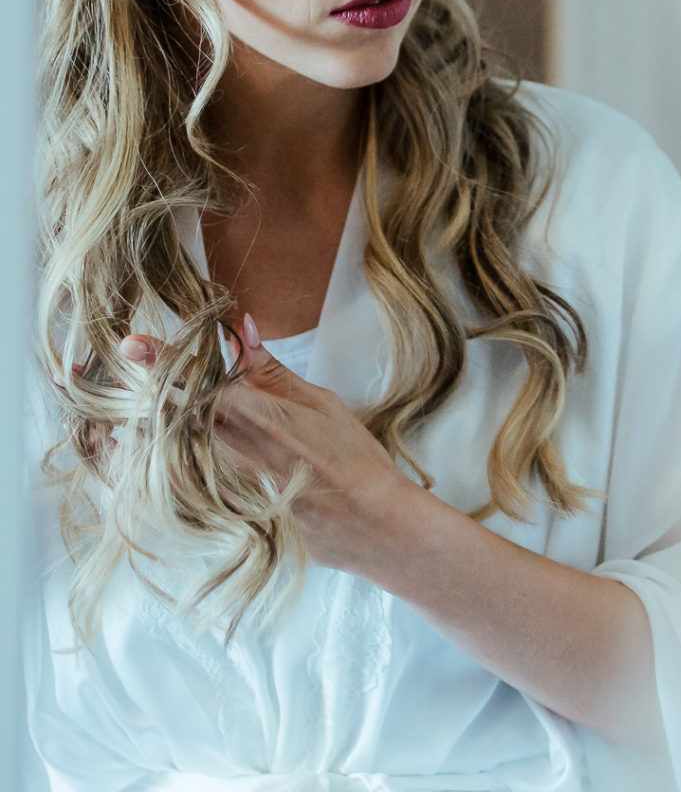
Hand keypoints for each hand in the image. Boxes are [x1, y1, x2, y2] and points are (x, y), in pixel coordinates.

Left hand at [118, 316, 408, 572]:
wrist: (374, 524)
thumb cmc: (354, 458)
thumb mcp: (320, 402)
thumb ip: (272, 370)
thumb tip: (242, 328)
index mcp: (261, 416)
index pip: (199, 382)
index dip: (163, 361)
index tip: (133, 346)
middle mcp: (238, 453)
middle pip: (175, 419)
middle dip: (150, 396)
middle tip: (136, 377)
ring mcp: (230, 490)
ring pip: (172, 455)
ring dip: (157, 433)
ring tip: (142, 419)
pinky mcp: (230, 520)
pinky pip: (186, 491)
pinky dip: (172, 472)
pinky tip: (164, 464)